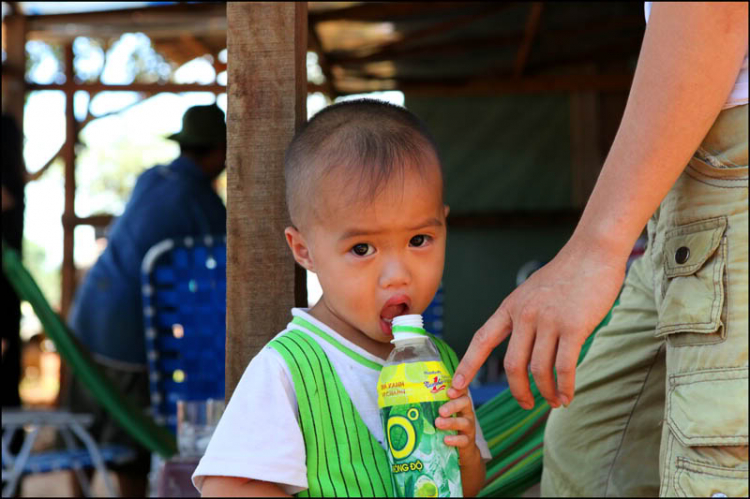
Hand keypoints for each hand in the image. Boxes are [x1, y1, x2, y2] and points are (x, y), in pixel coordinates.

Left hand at [436, 388, 479, 462]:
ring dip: (451, 422)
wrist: (460, 447)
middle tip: (441, 411)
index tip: (449, 391)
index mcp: (459, 401)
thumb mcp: (441, 412)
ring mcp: (468, 426)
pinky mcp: (468, 440)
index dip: (458, 388)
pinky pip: (464, 439)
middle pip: (465, 402)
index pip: (461, 389)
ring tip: (438, 423)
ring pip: (464, 422)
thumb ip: (432, 404)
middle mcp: (466, 411)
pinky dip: (455, 439)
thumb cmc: (446, 424)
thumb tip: (410, 397)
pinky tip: (445, 439)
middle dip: (453, 405)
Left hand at [450, 238, 625, 408]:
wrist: (592, 253)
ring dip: (546, 392)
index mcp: (510, 307)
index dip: (468, 366)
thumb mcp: (532, 292)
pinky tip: (567, 395)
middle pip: (512, 365)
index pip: (482, 339)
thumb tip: (525, 347)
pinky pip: (564, 367)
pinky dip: (565, 387)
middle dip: (518, 390)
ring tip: (554, 401)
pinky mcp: (574, 327)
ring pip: (539, 369)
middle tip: (526, 404)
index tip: (456, 387)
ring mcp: (549, 321)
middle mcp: (525, 315)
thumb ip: (524, 317)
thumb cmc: (566, 274)